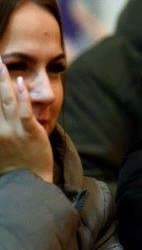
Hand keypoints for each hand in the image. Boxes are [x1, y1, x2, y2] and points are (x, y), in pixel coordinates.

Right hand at [0, 62, 52, 181]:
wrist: (30, 184)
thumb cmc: (14, 167)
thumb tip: (2, 111)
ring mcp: (15, 131)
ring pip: (7, 101)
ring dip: (3, 81)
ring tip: (0, 65)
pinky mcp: (31, 133)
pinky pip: (25, 112)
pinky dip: (22, 96)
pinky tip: (20, 83)